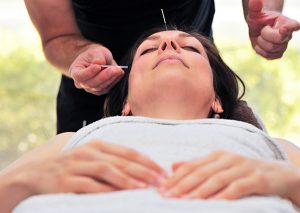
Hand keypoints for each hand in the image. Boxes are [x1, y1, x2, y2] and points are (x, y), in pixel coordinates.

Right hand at [9, 140, 165, 196]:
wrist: (36, 173)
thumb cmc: (71, 166)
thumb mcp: (91, 157)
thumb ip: (112, 160)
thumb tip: (139, 171)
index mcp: (97, 145)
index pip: (128, 151)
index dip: (146, 161)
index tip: (162, 170)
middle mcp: (88, 152)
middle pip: (121, 160)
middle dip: (143, 170)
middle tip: (160, 180)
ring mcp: (77, 165)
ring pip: (107, 170)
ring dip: (128, 178)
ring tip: (144, 187)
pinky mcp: (66, 180)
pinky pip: (90, 185)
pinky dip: (106, 190)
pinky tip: (119, 194)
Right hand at [69, 45, 124, 94]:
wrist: (98, 60)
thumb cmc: (95, 54)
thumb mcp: (96, 51)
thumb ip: (97, 57)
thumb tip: (99, 63)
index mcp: (75, 71)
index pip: (79, 76)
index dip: (89, 73)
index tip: (98, 66)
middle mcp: (81, 83)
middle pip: (91, 83)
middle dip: (104, 76)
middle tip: (116, 69)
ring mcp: (90, 88)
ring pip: (100, 87)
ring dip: (111, 79)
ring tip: (119, 70)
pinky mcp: (100, 91)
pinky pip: (107, 88)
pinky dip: (114, 81)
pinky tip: (119, 74)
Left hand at [158, 150, 298, 200]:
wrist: (278, 173)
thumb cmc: (243, 172)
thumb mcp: (219, 167)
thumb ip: (198, 166)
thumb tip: (173, 165)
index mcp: (216, 155)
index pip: (191, 166)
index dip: (175, 177)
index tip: (162, 189)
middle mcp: (227, 158)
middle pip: (200, 172)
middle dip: (181, 185)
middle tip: (167, 196)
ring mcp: (242, 167)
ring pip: (216, 179)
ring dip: (199, 191)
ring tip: (184, 200)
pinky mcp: (256, 178)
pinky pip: (237, 188)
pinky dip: (223, 196)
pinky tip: (212, 204)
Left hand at [247, 0, 299, 58]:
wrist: (258, 29)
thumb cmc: (259, 20)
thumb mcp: (255, 14)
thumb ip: (255, 8)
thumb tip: (253, 0)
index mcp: (286, 23)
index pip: (293, 26)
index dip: (290, 28)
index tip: (284, 28)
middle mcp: (288, 35)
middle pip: (277, 40)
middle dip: (265, 35)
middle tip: (263, 30)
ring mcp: (283, 45)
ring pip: (271, 48)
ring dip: (261, 42)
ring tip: (262, 36)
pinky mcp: (277, 54)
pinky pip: (268, 56)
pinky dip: (260, 50)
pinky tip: (261, 44)